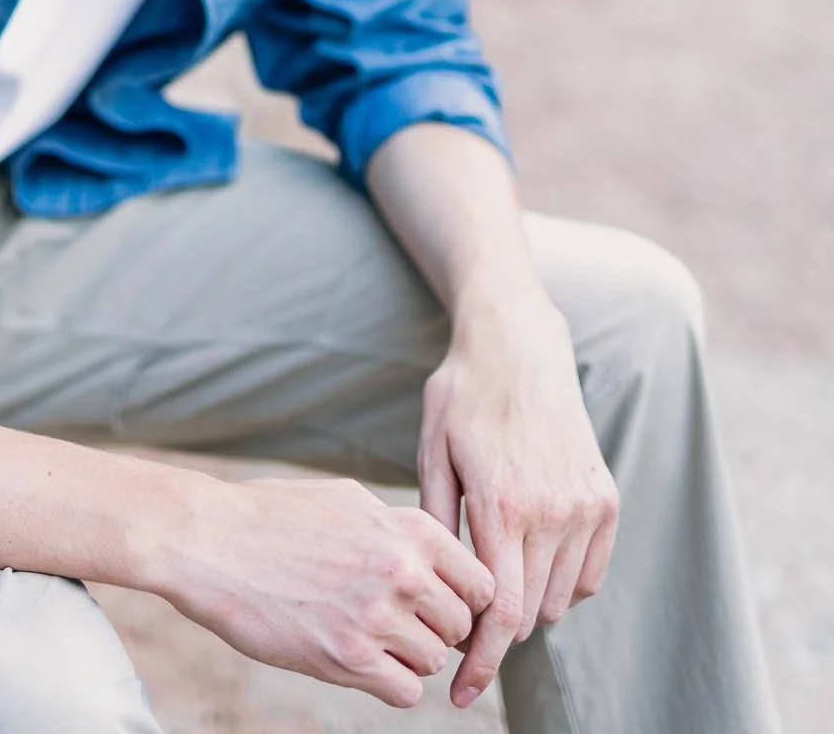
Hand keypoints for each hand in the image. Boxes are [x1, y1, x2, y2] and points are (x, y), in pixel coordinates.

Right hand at [165, 473, 494, 708]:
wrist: (214, 543)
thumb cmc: (276, 517)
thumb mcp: (349, 500)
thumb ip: (399, 529)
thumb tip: (435, 557)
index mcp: (409, 529)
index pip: (481, 582)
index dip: (466, 598)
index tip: (443, 604)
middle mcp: (403, 572)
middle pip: (461, 626)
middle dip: (438, 629)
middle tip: (401, 623)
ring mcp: (377, 617)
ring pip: (434, 661)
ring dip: (410, 657)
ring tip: (372, 637)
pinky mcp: (347, 659)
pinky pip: (405, 692)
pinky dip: (391, 683)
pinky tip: (362, 660)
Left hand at [418, 293, 618, 709]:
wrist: (519, 345)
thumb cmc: (463, 396)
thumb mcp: (432, 452)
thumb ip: (437, 525)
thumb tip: (435, 592)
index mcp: (502, 504)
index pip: (497, 612)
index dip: (479, 662)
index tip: (460, 694)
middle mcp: (552, 511)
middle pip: (528, 614)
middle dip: (494, 631)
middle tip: (463, 621)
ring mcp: (585, 505)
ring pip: (559, 600)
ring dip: (527, 604)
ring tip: (494, 573)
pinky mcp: (607, 499)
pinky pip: (589, 575)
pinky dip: (562, 582)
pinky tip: (532, 557)